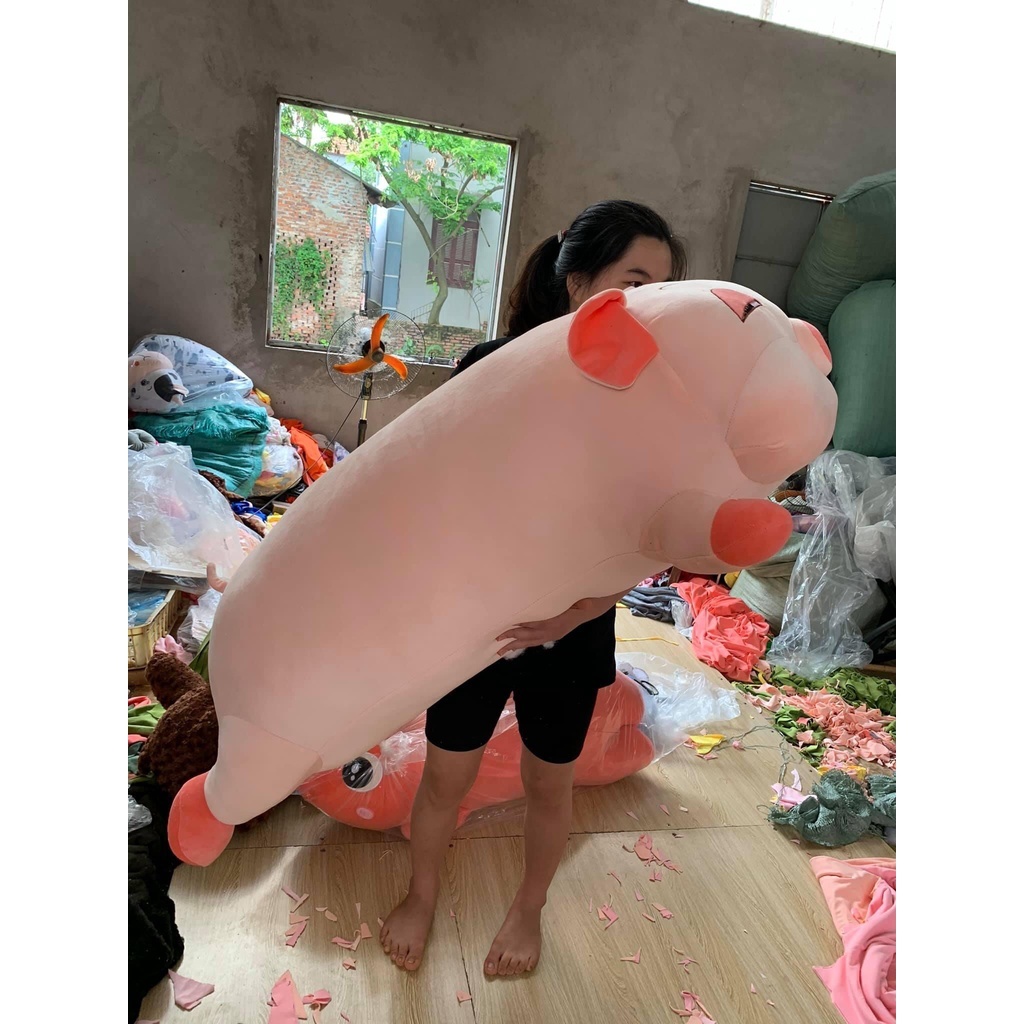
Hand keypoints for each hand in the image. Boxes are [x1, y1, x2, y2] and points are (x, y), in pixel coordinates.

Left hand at [496, 592, 626, 656]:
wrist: (588, 609)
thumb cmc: (575, 599)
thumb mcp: (566, 598)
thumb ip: (555, 600)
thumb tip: (540, 598)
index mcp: (554, 621)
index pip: (532, 624)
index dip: (519, 625)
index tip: (504, 624)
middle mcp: (552, 631)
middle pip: (528, 636)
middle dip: (512, 638)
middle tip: (497, 638)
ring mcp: (552, 635)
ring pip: (530, 642)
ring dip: (515, 645)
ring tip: (500, 650)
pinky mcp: (552, 637)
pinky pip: (535, 642)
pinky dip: (524, 644)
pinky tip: (515, 646)